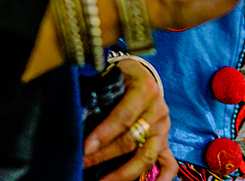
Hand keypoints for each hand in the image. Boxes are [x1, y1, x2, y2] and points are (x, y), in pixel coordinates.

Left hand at [84, 59, 176, 180]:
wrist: (143, 73)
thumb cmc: (123, 75)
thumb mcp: (112, 76)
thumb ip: (98, 93)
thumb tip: (74, 118)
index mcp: (145, 90)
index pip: (123, 117)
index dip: (103, 134)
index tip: (84, 148)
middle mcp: (158, 111)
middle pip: (132, 141)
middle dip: (104, 155)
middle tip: (83, 164)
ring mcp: (164, 128)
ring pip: (147, 156)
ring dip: (124, 173)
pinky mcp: (166, 141)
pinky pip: (169, 164)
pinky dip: (162, 179)